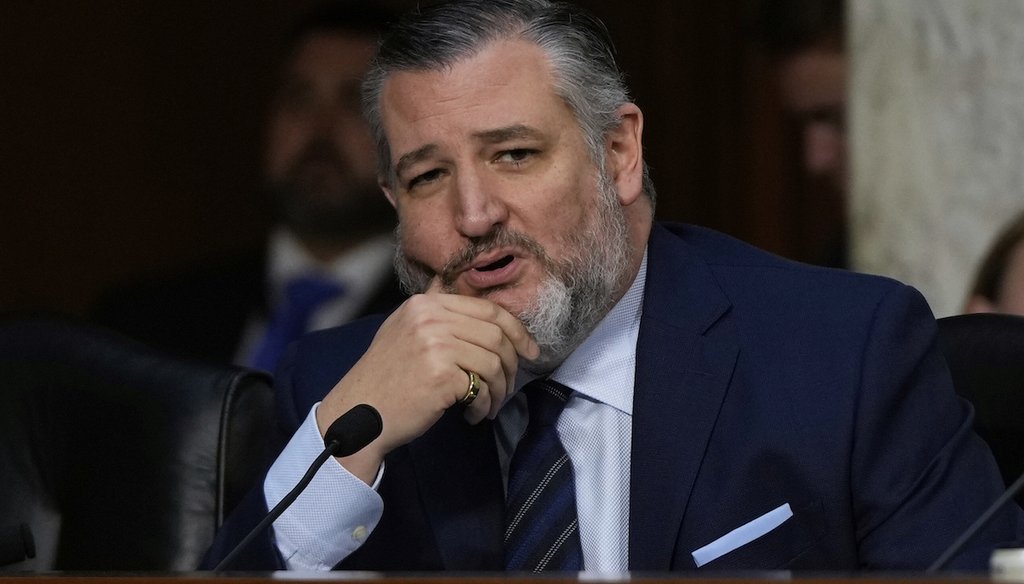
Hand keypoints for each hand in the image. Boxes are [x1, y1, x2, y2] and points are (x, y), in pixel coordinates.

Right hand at [316, 279, 538, 482]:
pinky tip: (471, 415)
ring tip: (489, 406)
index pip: (488, 309)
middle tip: (509, 386)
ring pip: (494, 362)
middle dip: (512, 364)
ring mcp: (435, 343)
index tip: (530, 350)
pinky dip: (483, 405)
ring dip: (499, 390)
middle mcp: (429, 317)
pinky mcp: (440, 374)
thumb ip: (438, 317)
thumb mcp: (404, 332)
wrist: (358, 415)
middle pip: (496, 334)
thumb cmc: (385, 379)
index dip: (517, 330)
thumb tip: (485, 316)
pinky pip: (481, 387)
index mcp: (425, 304)